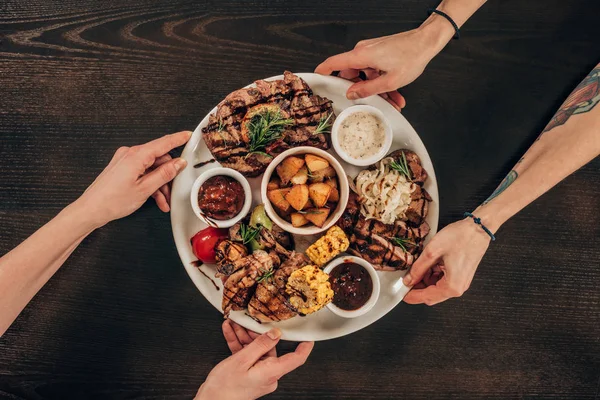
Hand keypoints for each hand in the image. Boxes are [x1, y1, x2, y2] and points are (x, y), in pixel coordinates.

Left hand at [76, 131, 190, 226]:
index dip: (178, 139)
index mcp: (136, 155)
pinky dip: (150, 184)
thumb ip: (164, 174)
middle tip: (174, 191)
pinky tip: (156, 200)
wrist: (91, 210)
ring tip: (164, 202)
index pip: (163, 143)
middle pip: (159, 159)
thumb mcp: (145, 189)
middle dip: (169, 175)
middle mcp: (130, 154)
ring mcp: (125, 161)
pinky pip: (142, 172)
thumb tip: (178, 163)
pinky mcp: (122, 168)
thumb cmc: (113, 201)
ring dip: (160, 184)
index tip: (189, 135)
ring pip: (152, 168)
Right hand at [195, 320, 313, 399]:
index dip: (304, 346)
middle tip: (248, 321)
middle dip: (256, 333)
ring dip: (244, 337)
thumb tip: (276, 333)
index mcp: (272, 372)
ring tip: (234, 324)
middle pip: (269, 349)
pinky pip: (247, 357)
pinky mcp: (249, 375)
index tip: (308, 335)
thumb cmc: (224, 388)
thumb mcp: (242, 360)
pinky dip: (239, 345)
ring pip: (256, 350)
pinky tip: (230, 333)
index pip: (296, 358)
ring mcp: (258, 375)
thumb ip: (260, 345)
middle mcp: (268, 375)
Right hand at [315, 25, 449, 109]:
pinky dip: (382, 82)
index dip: (322, 71)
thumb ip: (367, 89)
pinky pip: (375, 71)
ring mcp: (371, 52)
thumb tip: (352, 93)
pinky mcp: (379, 53)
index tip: (316, 80)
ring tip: (390, 101)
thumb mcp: (389, 81)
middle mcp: (363, 52)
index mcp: (361, 56)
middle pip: (350, 73)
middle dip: (359, 90)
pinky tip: (395, 95)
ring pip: (366, 75)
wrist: (426, 42)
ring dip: (376, 89)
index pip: (333, 62)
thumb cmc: (411, 57)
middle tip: (366, 102)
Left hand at [402, 218, 490, 304]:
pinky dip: (433, 275)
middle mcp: (458, 288)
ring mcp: (461, 283)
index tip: (401, 292)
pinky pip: (443, 281)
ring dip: (425, 280)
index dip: (411, 295)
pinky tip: (431, 263)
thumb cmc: (460, 237)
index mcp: (452, 286)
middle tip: (406, 278)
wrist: (478, 228)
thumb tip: (408, 280)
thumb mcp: (432, 252)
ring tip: (420, 264)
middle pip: (432, 296)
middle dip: (417, 288)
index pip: (426, 297)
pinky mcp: (461, 276)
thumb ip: (418, 268)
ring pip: (436, 288)